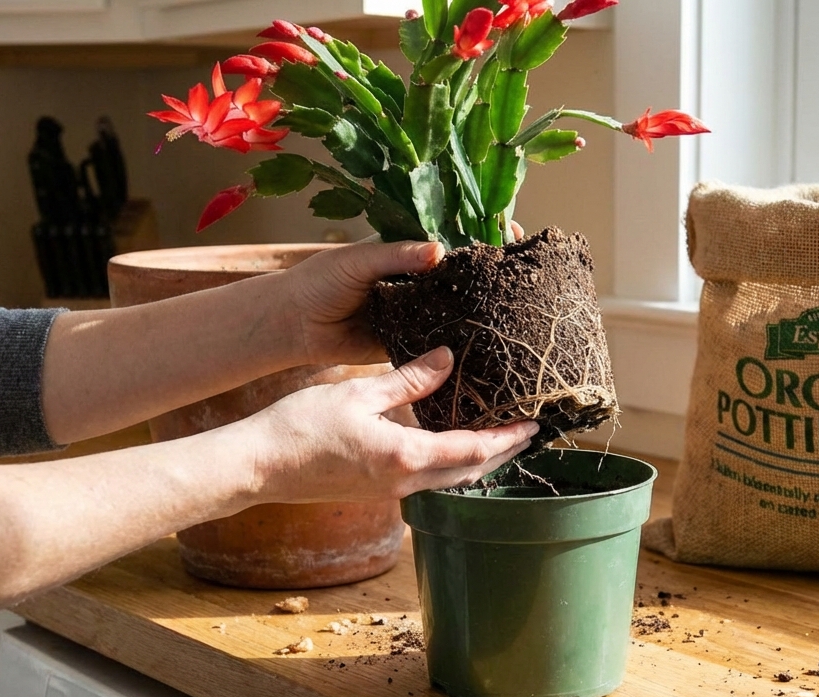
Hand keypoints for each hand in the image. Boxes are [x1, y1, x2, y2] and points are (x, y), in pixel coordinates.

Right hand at [235, 346, 537, 502]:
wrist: (257, 466)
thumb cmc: (299, 427)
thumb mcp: (357, 392)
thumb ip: (407, 379)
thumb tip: (447, 359)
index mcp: (406, 456)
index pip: (475, 449)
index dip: (509, 436)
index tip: (534, 423)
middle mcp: (404, 482)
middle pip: (471, 471)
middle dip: (504, 451)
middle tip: (529, 430)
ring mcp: (389, 491)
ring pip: (451, 479)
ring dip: (480, 459)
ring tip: (500, 435)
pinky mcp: (375, 490)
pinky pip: (428, 479)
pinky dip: (451, 463)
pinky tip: (451, 444)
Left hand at [275, 223, 526, 366]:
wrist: (294, 325)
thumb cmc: (320, 281)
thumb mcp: (358, 260)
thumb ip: (397, 255)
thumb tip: (440, 251)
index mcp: (407, 251)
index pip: (453, 237)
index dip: (483, 233)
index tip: (513, 231)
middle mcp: (417, 280)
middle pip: (463, 275)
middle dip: (492, 274)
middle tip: (524, 273)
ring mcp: (416, 312)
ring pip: (456, 309)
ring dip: (481, 310)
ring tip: (516, 308)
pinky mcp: (409, 342)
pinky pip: (438, 342)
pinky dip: (458, 344)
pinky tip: (486, 344)